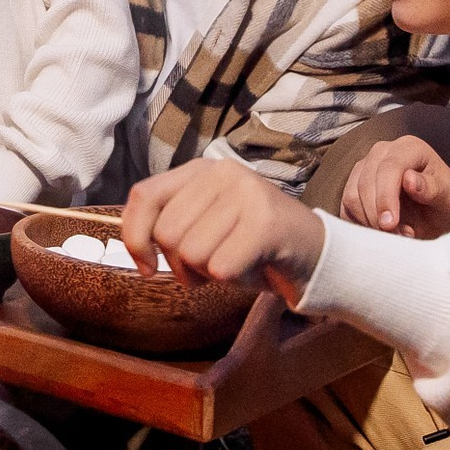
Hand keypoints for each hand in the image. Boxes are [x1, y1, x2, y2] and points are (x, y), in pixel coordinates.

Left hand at [120, 158, 325, 305]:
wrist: (315, 252)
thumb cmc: (252, 245)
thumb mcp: (206, 224)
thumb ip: (171, 225)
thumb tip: (136, 252)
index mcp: (201, 169)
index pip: (144, 196)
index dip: (134, 237)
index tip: (147, 267)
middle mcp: (222, 172)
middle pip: (167, 234)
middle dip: (183, 265)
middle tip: (213, 266)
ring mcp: (246, 193)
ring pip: (192, 253)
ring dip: (211, 274)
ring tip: (237, 262)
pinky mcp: (265, 222)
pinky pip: (221, 268)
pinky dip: (235, 280)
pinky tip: (255, 267)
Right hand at [340, 136, 449, 241]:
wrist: (442, 217)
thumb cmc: (448, 203)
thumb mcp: (449, 198)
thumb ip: (431, 188)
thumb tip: (410, 179)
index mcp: (409, 148)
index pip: (389, 167)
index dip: (386, 197)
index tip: (390, 224)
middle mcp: (383, 153)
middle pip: (366, 181)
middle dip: (378, 214)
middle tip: (397, 237)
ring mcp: (366, 168)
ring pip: (352, 195)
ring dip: (370, 222)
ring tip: (395, 236)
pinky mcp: (355, 188)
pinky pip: (347, 209)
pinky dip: (361, 225)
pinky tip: (382, 235)